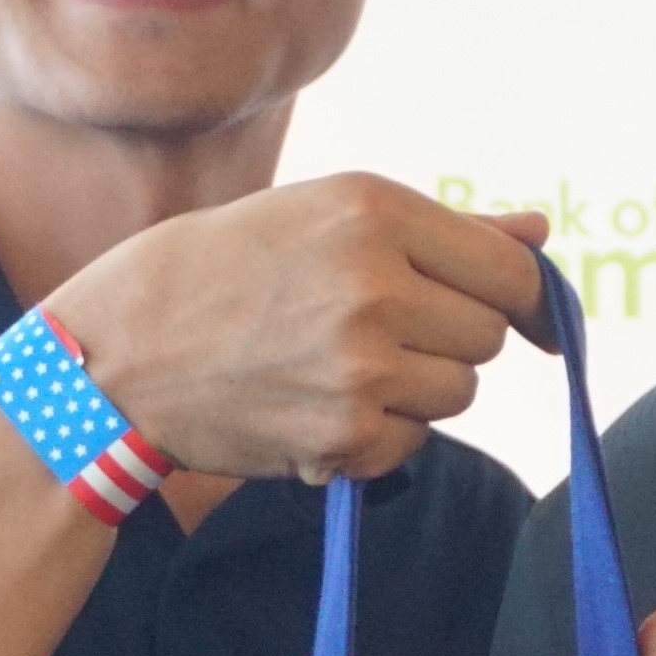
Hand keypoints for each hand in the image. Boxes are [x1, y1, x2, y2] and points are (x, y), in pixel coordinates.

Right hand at [49, 175, 551, 486]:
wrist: (115, 353)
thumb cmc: (222, 271)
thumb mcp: (322, 216)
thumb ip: (444, 231)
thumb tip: (540, 233)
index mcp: (374, 211)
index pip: (511, 273)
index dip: (529, 302)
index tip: (531, 321)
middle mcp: (375, 283)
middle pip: (487, 337)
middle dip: (448, 340)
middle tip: (375, 332)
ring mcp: (361, 364)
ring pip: (457, 392)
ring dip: (416, 390)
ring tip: (336, 365)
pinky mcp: (343, 434)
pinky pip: (412, 443)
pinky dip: (378, 436)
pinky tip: (315, 406)